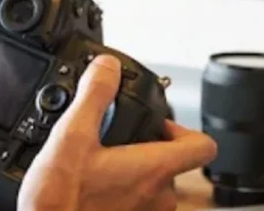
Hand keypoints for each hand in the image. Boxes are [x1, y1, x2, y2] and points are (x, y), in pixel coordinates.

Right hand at [18, 55, 216, 210]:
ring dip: (130, 173)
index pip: (203, 145)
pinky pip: (135, 205)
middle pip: (172, 164)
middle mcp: (159, 198)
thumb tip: (108, 67)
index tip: (156, 123)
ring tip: (97, 165)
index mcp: (154, 169)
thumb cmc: (60, 200)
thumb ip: (95, 95)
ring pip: (152, 187)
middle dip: (144, 149)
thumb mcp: (72, 135)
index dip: (184, 128)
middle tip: (113, 140)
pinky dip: (119, 193)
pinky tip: (90, 188)